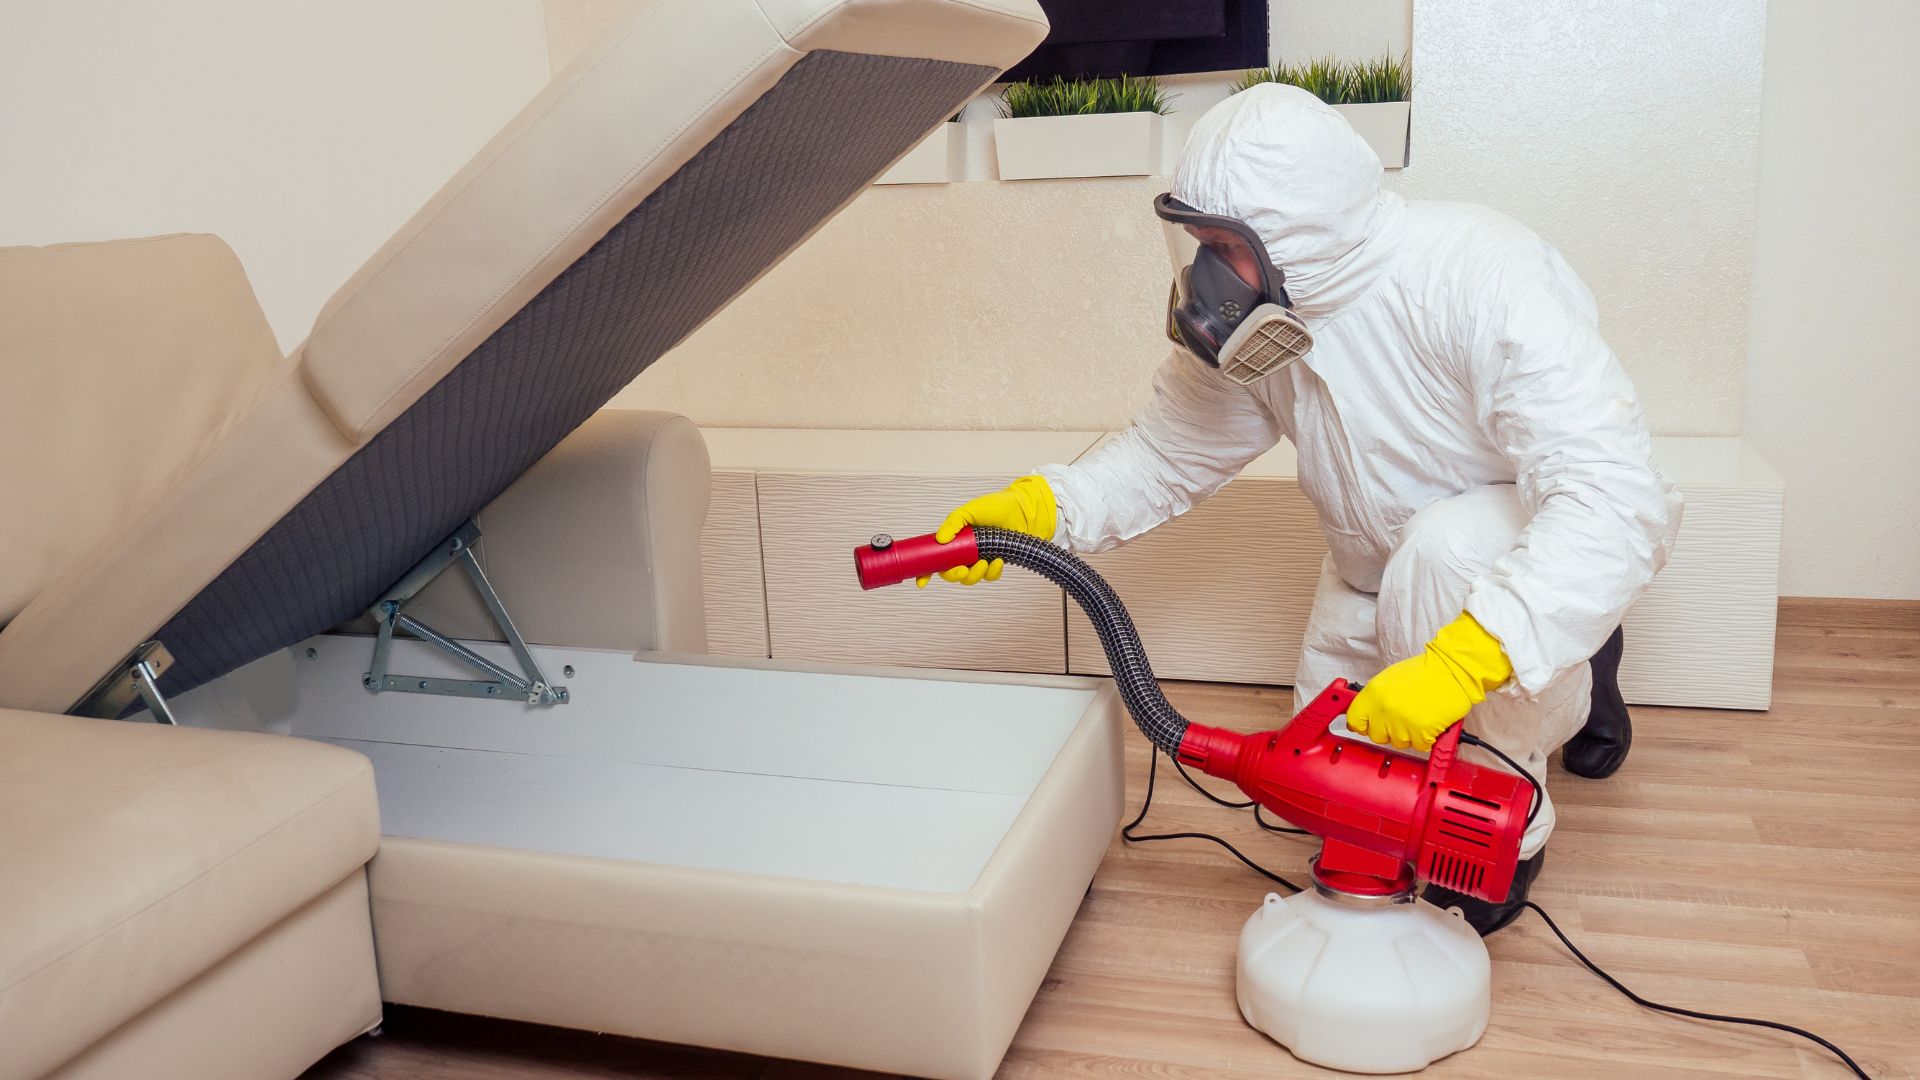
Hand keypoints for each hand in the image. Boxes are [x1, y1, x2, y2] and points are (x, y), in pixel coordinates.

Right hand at [916, 474, 1057, 586]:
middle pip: (951, 573)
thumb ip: (953, 523)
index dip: (926, 572)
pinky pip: (989, 576)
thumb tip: (940, 539)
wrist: (1021, 510)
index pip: (937, 558)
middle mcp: (965, 551)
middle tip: (961, 570)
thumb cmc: (996, 506)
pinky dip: (992, 572)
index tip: (921, 582)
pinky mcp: (995, 563)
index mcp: (955, 540)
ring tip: (984, 563)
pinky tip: (997, 562)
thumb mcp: (969, 511)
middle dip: (954, 576)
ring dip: (974, 575)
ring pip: (970, 578)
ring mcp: (980, 558)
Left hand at [1347, 613, 1512, 750]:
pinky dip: (1426, 738)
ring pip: (1398, 743)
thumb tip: (1365, 713)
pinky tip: (1429, 722)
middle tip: (1401, 718)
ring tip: (1418, 716)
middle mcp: (1384, 710)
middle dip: (1388, 731)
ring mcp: (1401, 723)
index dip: (1362, 724)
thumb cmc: (1425, 672)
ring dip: (1408, 735)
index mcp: (1373, 694)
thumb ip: (1375, 698)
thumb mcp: (1389, 679)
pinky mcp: (1421, 733)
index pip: (1354, 720)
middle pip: (1376, 736)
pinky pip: (1419, 746)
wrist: (1452, 670)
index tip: (1368, 725)